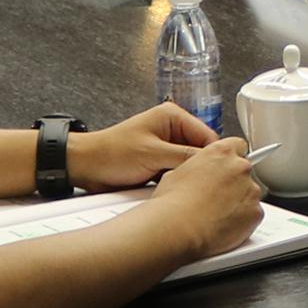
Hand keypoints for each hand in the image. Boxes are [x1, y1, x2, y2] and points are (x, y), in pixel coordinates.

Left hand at [72, 101, 216, 191]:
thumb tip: (213, 162)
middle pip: (201, 151)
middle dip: (200, 168)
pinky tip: (176, 190)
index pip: (208, 136)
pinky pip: (178, 173)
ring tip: (185, 187)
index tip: (221, 174)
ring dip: (187, 177)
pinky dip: (178, 182)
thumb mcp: (153, 154)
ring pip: (191, 165)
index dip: (215, 156)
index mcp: (173, 117)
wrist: (86, 167)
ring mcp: (166, 147)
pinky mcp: (160, 163)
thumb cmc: (112, 153)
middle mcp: (172, 130)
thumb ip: (185, 157)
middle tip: (201, 184)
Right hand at [153, 136, 265, 257]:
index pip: (237, 146)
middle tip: (217, 198)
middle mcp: (239, 168)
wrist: (178, 228)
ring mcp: (250, 190)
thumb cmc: (172, 203)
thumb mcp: (176, 173)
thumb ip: (197, 168)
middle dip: (234, 183)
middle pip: (244, 172)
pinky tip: (224, 226)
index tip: (226, 168)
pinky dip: (243, 221)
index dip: (230, 159)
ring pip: (250, 194)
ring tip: (216, 216)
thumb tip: (195, 175)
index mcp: (220, 153)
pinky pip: (253, 215)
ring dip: (239, 202)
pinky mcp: (256, 213)